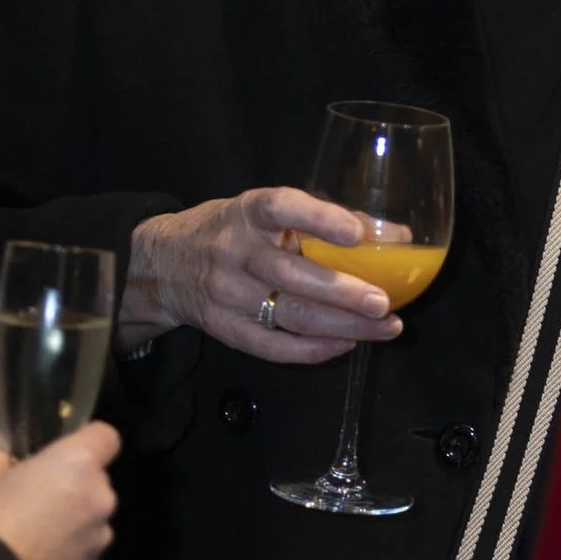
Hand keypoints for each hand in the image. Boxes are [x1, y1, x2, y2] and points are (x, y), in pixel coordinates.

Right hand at [0, 422, 120, 559]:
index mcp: (78, 463)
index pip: (106, 436)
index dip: (85, 440)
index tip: (58, 451)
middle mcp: (100, 497)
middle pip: (96, 479)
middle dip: (72, 483)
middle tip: (34, 494)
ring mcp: (99, 538)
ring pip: (91, 516)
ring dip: (72, 518)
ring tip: (32, 531)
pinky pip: (83, 548)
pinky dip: (67, 548)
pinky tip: (35, 556)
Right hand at [117, 187, 400, 362]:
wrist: (163, 264)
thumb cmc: (232, 230)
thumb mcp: (264, 211)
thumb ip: (324, 219)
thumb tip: (398, 237)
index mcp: (247, 212)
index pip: (281, 208)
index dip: (319, 218)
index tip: (356, 233)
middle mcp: (234, 251)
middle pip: (290, 275)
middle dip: (342, 292)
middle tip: (384, 302)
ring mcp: (226, 294)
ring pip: (288, 316)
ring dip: (342, 325)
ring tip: (385, 327)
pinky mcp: (223, 329)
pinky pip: (272, 346)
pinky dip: (312, 350)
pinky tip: (346, 344)